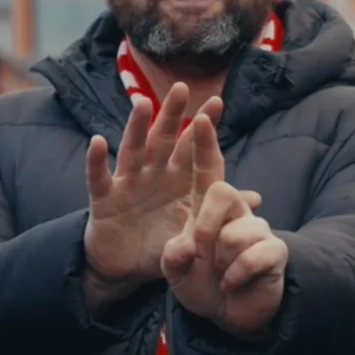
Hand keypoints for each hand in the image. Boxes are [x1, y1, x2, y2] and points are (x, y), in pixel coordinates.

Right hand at [83, 83, 223, 302]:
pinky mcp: (104, 198)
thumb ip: (220, 210)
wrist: (125, 267)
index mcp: (176, 178)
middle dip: (172, 114)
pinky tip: (98, 142)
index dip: (204, 128)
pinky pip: (100, 178)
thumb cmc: (160, 240)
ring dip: (136, 127)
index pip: (193, 149)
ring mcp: (128, 182)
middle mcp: (153, 173)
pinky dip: (97, 160)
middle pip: (163, 139)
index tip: (218, 101)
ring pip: (132, 150)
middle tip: (181, 88)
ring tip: (142, 103)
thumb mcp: (193, 227)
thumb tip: (257, 198)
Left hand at [161, 125, 283, 340]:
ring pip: (235, 233)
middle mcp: (235, 213)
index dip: (204, 145)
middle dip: (206, 222)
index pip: (207, 171)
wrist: (229, 317)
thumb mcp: (175, 271)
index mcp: (208, 209)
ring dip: (220, 261)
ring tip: (220, 275)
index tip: (199, 118)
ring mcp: (258, 230)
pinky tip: (232, 285)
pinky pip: (253, 256)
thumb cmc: (203, 285)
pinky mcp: (276, 251)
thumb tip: (187, 244)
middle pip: (223, 192)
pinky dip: (235, 276)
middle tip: (199, 248)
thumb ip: (173, 255)